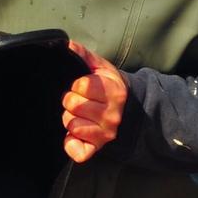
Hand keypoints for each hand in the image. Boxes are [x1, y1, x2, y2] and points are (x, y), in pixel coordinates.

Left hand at [61, 40, 126, 162]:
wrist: (130, 110)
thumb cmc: (110, 87)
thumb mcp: (101, 68)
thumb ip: (84, 55)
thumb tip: (67, 45)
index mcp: (114, 91)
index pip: (81, 86)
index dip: (77, 84)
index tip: (83, 86)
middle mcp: (111, 114)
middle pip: (73, 106)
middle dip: (71, 101)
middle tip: (79, 100)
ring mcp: (105, 133)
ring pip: (72, 125)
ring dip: (70, 119)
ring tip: (80, 114)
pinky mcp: (97, 147)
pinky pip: (78, 151)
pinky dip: (71, 144)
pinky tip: (74, 135)